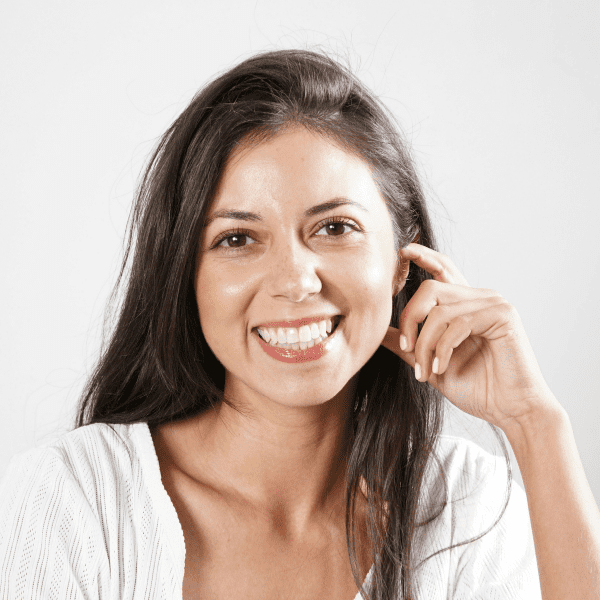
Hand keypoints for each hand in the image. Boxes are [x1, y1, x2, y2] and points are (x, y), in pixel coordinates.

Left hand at [381, 243, 560, 430]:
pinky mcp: (502, 315)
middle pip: (429, 289)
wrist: (511, 410)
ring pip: (439, 311)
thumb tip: (379, 331)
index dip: (423, 257)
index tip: (402, 251)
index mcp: (465, 305)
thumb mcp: (431, 363)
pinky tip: (441, 368)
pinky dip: (442, 349)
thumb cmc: (477, 388)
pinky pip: (457, 324)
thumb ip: (407, 345)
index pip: (443, 269)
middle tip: (406, 350)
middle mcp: (480, 298)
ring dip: (424, 345)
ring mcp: (493, 304)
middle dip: (409, 321)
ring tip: (425, 372)